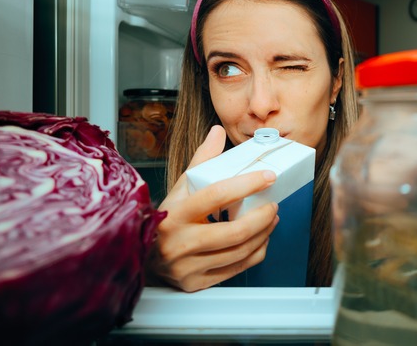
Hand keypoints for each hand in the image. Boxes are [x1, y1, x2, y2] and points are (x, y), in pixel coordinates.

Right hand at [148, 125, 279, 291]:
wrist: (143, 258)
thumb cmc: (166, 219)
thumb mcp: (179, 189)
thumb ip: (200, 161)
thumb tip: (217, 132)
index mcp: (173, 214)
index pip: (216, 195)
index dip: (246, 184)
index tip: (268, 176)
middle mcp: (178, 243)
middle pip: (233, 232)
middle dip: (262, 217)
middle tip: (273, 205)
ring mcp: (186, 267)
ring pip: (239, 252)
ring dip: (263, 234)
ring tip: (271, 219)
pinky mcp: (195, 284)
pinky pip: (236, 269)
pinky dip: (255, 253)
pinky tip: (261, 240)